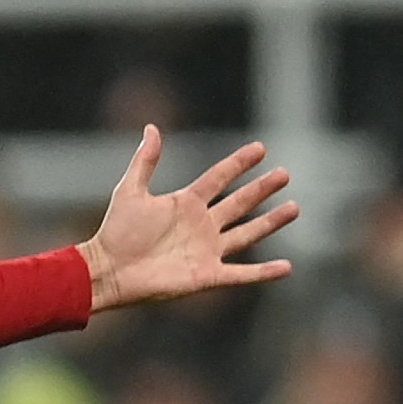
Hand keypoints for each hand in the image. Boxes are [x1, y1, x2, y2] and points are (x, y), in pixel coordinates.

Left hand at [77, 125, 297, 311]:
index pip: (219, 178)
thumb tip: (152, 127)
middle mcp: (201, 226)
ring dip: (271, 222)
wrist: (108, 270)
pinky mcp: (207, 276)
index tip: (260, 148)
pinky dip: (264, 273)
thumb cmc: (115, 232)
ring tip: (294, 208)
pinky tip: (286, 267)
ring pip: (248, 234)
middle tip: (285, 174)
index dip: (239, 164)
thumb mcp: (130, 191)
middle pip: (239, 203)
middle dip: (262, 189)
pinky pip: (242, 274)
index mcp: (185, 203)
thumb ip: (145, 161)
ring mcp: (207, 250)